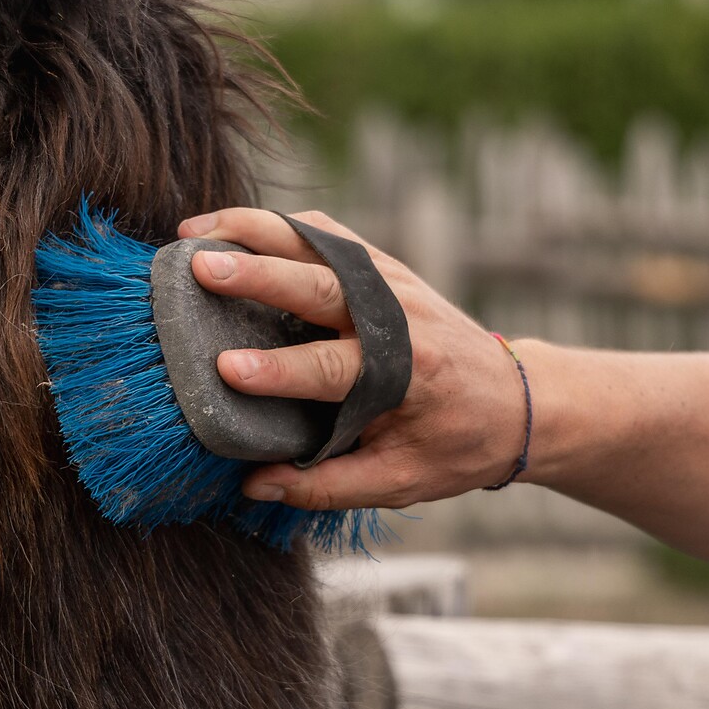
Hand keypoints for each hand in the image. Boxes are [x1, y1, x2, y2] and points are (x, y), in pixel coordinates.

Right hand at [177, 208, 529, 508]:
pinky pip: (324, 233)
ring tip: (191, 235)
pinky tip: (227, 228)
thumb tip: (255, 484)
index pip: (333, 369)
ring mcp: (391, 282)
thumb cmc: (458, 445)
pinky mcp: (381, 265)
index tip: (226, 370)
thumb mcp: (402, 481)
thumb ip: (329, 485)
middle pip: (321, 285)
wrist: (517, 397)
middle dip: (258, 274)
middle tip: (199, 268)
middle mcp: (399, 318)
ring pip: (318, 242)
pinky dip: (275, 224)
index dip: (278, 370)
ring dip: (254, 231)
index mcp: (405, 376)